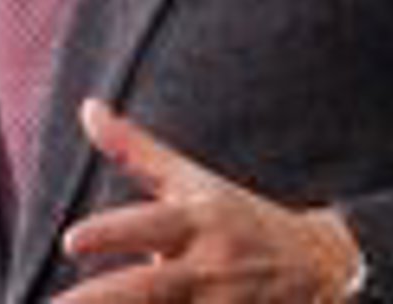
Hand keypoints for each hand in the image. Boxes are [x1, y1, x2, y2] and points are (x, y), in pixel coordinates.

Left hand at [56, 99, 362, 302]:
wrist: (321, 267)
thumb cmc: (240, 218)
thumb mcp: (193, 180)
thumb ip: (135, 149)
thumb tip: (86, 107)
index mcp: (196, 222)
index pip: (150, 224)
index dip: (112, 233)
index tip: (71, 240)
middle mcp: (208, 268)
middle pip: (149, 289)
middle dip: (100, 301)